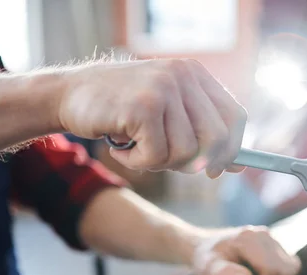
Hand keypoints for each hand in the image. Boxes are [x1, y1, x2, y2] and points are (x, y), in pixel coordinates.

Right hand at [58, 59, 246, 177]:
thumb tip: (237, 166)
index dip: (231, 149)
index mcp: (195, 74)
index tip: (218, 169)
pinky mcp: (143, 106)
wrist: (70, 95)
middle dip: (196, 162)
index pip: (235, 117)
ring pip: (187, 153)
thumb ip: (201, 134)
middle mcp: (183, 76)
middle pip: (217, 139)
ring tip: (138, 147)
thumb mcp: (168, 114)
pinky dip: (138, 162)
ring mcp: (163, 88)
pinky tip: (121, 146)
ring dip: (160, 163)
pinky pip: (156, 157)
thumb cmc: (122, 110)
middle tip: (168, 162)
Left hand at [192, 226, 301, 274]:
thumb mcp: (209, 268)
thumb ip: (226, 273)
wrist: (205, 245)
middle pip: (288, 268)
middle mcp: (265, 235)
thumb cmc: (207, 258)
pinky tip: (259, 273)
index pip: (275, 269)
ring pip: (290, 267)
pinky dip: (276, 273)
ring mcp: (272, 238)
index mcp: (250, 238)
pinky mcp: (275, 245)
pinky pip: (287, 265)